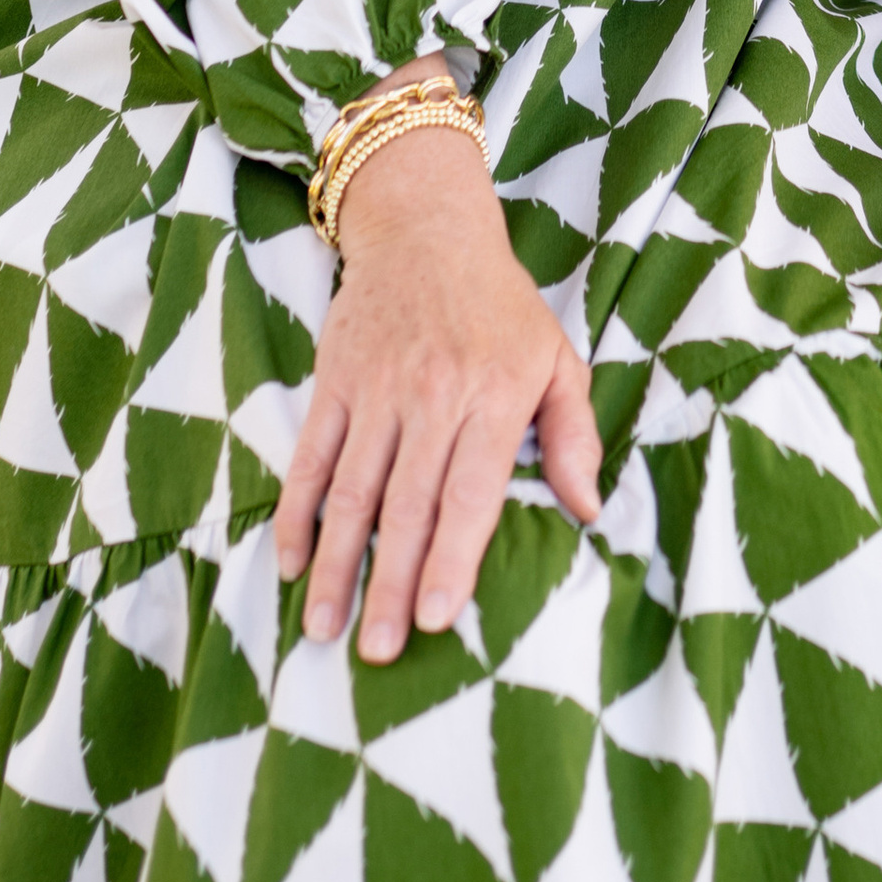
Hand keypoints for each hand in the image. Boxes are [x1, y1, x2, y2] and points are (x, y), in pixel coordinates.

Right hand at [273, 118, 601, 661]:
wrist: (427, 229)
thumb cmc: (502, 306)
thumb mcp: (557, 358)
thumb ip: (573, 435)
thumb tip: (590, 509)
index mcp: (494, 397)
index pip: (469, 493)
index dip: (452, 559)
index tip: (438, 619)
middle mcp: (433, 397)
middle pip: (407, 506)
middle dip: (391, 585)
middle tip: (379, 652)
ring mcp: (378, 391)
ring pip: (351, 492)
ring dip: (337, 564)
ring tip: (324, 628)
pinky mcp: (335, 384)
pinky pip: (311, 457)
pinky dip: (296, 513)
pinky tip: (291, 563)